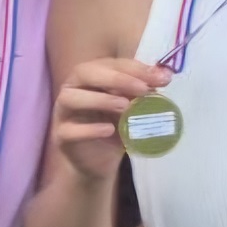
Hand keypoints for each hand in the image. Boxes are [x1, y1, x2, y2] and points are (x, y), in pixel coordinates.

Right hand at [51, 57, 168, 183]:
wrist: (99, 162)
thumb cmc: (114, 129)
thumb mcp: (132, 109)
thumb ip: (143, 92)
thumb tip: (165, 76)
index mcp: (90, 76)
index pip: (110, 64)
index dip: (134, 68)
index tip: (160, 78)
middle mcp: (73, 89)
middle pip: (85, 72)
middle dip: (115, 78)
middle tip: (142, 89)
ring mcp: (63, 113)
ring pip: (71, 97)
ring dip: (99, 100)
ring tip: (124, 107)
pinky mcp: (61, 136)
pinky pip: (69, 130)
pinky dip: (88, 129)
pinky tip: (108, 130)